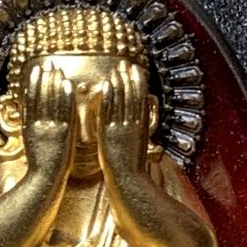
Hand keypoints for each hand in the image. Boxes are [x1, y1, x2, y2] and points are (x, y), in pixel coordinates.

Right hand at [22, 59, 75, 173]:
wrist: (43, 183)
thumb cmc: (40, 170)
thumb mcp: (33, 148)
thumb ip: (34, 133)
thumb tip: (34, 122)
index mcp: (29, 129)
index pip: (30, 101)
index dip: (32, 84)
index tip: (35, 69)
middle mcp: (38, 126)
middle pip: (39, 98)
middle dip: (43, 79)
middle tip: (47, 61)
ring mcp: (49, 130)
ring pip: (50, 103)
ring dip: (53, 84)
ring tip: (56, 68)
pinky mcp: (62, 136)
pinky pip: (63, 114)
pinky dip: (64, 99)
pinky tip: (67, 85)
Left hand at [98, 61, 148, 176]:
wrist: (129, 183)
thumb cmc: (132, 170)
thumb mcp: (137, 148)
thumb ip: (136, 133)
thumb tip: (135, 123)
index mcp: (140, 129)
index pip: (140, 100)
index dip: (138, 83)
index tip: (135, 69)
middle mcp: (132, 127)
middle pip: (132, 98)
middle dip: (129, 79)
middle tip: (126, 63)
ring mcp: (121, 130)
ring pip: (122, 102)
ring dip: (119, 84)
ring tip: (117, 69)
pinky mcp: (110, 135)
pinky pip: (109, 113)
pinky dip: (109, 98)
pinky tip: (106, 85)